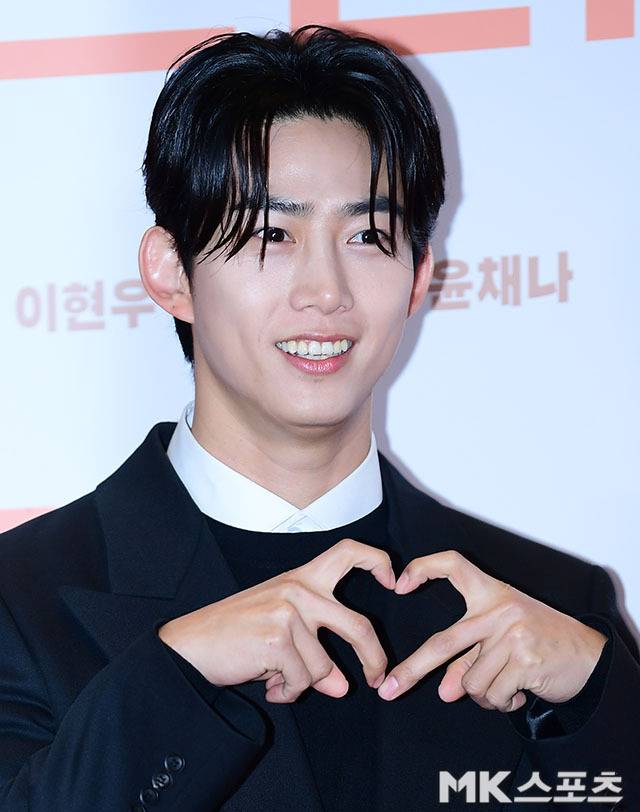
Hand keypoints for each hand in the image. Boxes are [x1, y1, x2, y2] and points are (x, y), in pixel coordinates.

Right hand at [158, 538, 395, 702]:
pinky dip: (288, 692)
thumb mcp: (280, 632)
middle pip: (358, 625)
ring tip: (276, 678)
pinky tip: (267, 683)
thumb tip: (341, 685)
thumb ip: (315, 648)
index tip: (394, 581)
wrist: (189, 645)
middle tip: (377, 677)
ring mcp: (289, 612)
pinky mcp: (278, 638)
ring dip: (303, 684)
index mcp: (301, 577)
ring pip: (324, 667)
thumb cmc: (234, 634)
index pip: (348, 552)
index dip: (378, 561)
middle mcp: (299, 588)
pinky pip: (303, 681)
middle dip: (374, 657)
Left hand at [377, 550, 607, 710]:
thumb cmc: (538, 640)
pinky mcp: (525, 661)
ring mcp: (512, 634)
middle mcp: (499, 609)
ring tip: (503, 686)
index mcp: (490, 592)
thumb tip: (446, 692)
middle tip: (388, 689)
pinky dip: (501, 703)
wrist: (588, 655)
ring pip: (471, 682)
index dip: (424, 568)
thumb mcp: (501, 639)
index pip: (453, 564)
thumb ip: (469, 660)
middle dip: (412, 669)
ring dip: (482, 695)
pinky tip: (518, 693)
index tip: (399, 585)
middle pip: (444, 641)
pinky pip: (493, 696)